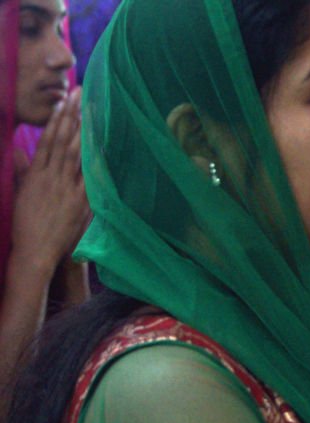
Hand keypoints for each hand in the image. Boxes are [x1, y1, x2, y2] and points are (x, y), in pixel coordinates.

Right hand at [9, 87, 90, 277]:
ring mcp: (66, 190)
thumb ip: (22, 170)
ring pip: (75, 154)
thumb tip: (17, 150)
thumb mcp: (20, 193)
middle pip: (63, 140)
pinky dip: (96, 161)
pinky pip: (90, 178)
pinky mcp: (79, 203)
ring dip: (84, 131)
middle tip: (81, 94)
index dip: (56, 119)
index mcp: (36, 175)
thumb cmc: (27, 225)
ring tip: (91, 110)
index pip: (47, 140)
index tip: (64, 101)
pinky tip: (103, 146)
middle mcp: (51, 178)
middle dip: (72, 116)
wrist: (34, 251)